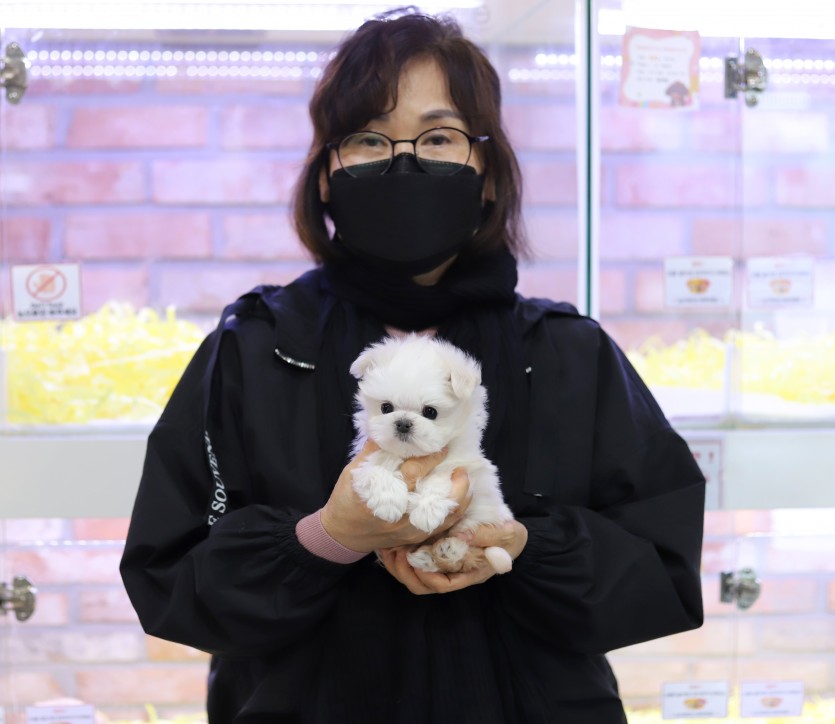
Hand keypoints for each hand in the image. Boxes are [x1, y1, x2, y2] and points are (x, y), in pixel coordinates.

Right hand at [320, 441, 471, 552]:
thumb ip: (373, 452)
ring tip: (465, 482)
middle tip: (462, 470)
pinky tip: (460, 500)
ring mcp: (406, 531)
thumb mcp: (353, 472)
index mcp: (380, 496)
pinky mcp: (412, 539)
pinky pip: (440, 529)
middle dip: (455, 485)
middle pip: (435, 501)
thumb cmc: (346, 500)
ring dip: (460, 500)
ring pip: (443, 519)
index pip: (412, 474)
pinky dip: (453, 514)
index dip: (429, 459)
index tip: (442, 448)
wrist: (342, 534)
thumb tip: (390, 429)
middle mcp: (396, 516)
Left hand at [377, 518, 527, 594]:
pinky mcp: (436, 553)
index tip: (415, 559)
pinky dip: (400, 555)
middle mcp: (453, 573)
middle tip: (396, 552)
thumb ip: (486, 535)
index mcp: (469, 574)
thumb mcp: (506, 534)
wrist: (510, 533)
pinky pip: (414, 562)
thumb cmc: (510, 536)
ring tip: (389, 547)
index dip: (427, 577)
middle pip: (423, 586)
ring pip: (414, 577)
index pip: (444, 585)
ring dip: (398, 565)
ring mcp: (444, 565)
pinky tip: (393, 541)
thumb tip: (460, 536)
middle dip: (405, 573)